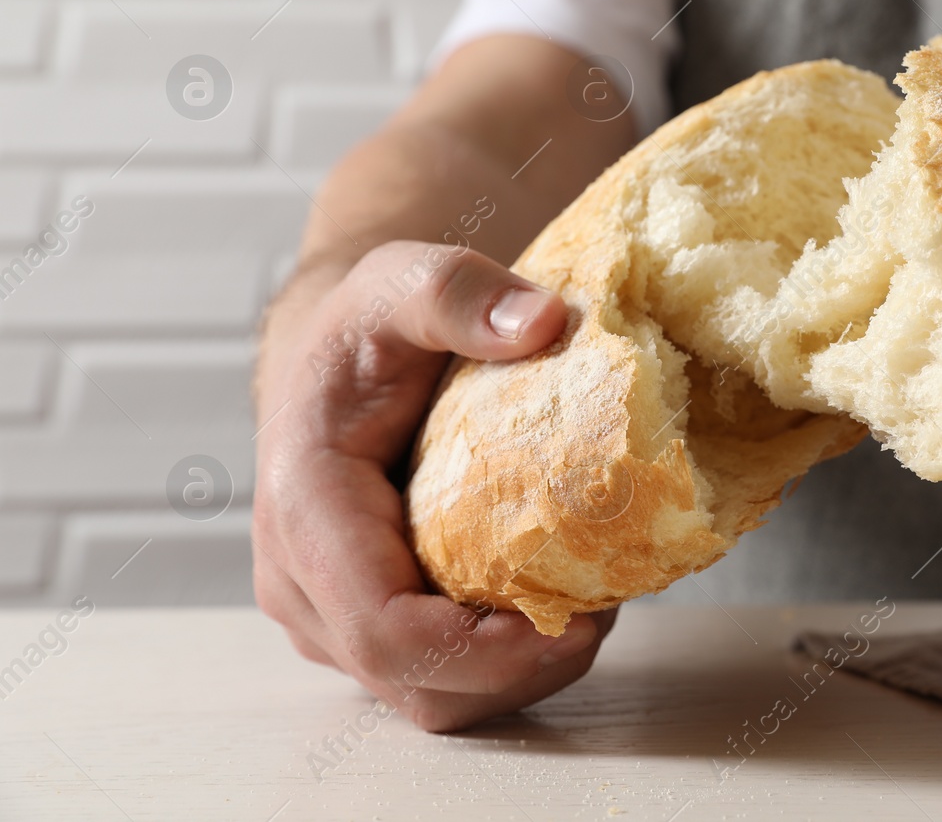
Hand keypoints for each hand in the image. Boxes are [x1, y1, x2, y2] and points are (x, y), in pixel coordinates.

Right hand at [252, 241, 613, 730]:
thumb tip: (547, 323)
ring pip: (434, 696)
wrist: (337, 358)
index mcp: (305, 512)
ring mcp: (331, 617)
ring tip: (586, 602)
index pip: (384, 631)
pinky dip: (506, 661)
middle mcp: (302, 584)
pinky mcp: (367, 629)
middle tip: (603, 608)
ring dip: (521, 671)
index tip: (574, 620)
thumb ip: (460, 293)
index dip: (485, 651)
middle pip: (419, 683)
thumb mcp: (405, 280)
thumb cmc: (368, 326)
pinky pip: (441, 679)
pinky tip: (555, 602)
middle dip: (521, 668)